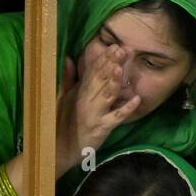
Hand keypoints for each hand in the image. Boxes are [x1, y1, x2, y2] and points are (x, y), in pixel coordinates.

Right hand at [55, 51, 140, 174]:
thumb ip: (68, 79)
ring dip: (114, 82)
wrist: (58, 150)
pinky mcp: (100, 128)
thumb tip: (70, 59)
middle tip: (122, 50)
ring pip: (106, 95)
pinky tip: (136, 99)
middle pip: (100, 80)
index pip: (92, 72)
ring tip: (121, 68)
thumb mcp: (63, 99)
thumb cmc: (62, 123)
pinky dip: (126, 109)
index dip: (103, 59)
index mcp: (79, 92)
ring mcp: (93, 114)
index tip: (114, 46)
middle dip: (111, 64)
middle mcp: (86, 100)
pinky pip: (115, 117)